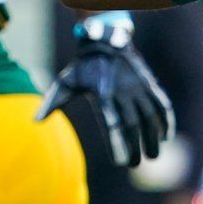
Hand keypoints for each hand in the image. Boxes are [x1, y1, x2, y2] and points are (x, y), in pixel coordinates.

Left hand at [39, 12, 173, 166]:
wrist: (104, 39)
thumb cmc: (82, 66)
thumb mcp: (65, 81)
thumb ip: (52, 102)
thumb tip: (35, 121)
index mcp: (102, 93)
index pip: (111, 122)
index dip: (117, 142)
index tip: (119, 161)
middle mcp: (123, 91)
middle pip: (132, 123)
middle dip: (136, 145)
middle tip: (135, 164)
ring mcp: (138, 86)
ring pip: (150, 115)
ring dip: (153, 137)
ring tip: (153, 156)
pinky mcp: (148, 83)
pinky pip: (161, 103)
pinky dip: (166, 119)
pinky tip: (166, 136)